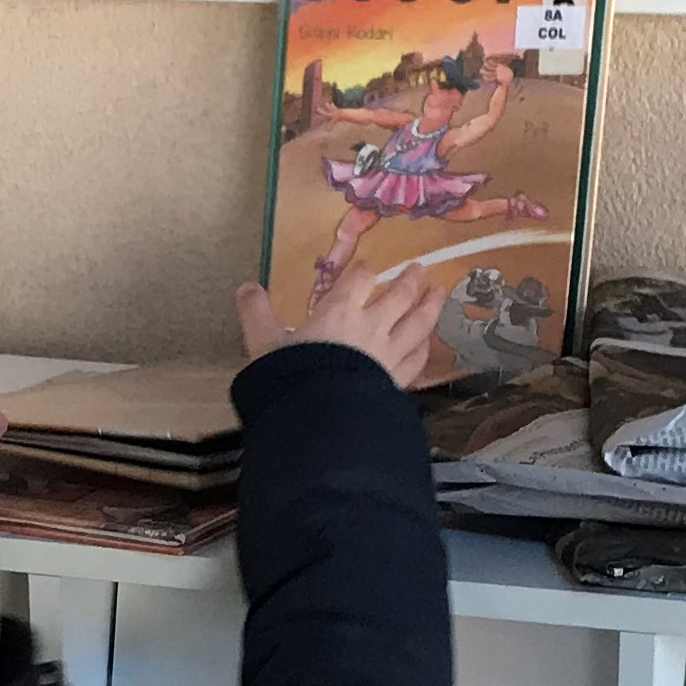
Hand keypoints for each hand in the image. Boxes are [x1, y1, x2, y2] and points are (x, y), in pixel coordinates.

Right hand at [234, 221, 446, 390]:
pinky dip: (424, 350)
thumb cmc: (289, 376)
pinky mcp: (395, 383)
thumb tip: (245, 286)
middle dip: (410, 280)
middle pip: (398, 296)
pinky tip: (427, 346)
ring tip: (440, 294)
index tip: (367, 266)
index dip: (363, 269)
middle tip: (420, 269)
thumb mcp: (263, 343)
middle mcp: (371, 327)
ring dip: (430, 306)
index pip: (359, 279)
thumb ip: (256, 313)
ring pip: (417, 325)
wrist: (318, 419)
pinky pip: (416, 362)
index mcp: (339, 311)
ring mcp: (388, 355)